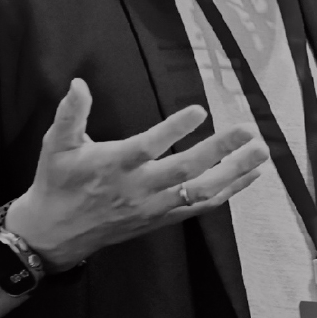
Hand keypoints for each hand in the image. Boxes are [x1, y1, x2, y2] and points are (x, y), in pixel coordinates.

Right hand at [5, 78, 269, 270]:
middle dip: (220, 150)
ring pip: (200, 191)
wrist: (55, 234)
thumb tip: (79, 83)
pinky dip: (228, 192)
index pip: (148, 147)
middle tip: (248, 130)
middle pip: (185, 170)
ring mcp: (153, 206)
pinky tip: (250, 176)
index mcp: (113, 166)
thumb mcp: (57, 145)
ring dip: (234, 172)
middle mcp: (138, 188)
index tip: (199, 110)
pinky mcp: (162, 218)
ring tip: (261, 152)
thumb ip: (70, 114)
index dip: (174, 130)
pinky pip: (200, 206)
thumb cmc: (58, 182)